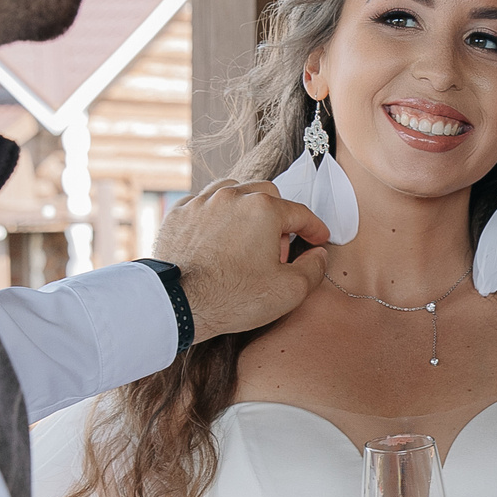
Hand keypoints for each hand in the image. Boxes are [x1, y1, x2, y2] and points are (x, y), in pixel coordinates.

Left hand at [154, 179, 329, 340]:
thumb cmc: (231, 297)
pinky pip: (204, 204)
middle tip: (278, 248)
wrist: (178, 305)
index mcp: (263, 210)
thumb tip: (318, 255)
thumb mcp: (289, 291)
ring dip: (247, 209)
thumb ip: (313, 269)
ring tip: (247, 238)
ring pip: (234, 191)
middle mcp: (232, 197)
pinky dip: (217, 216)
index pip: (299, 213)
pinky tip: (219, 238)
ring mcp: (202, 203)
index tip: (318, 239)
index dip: (314, 228)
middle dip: (279, 218)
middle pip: (267, 195)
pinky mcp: (179, 215)